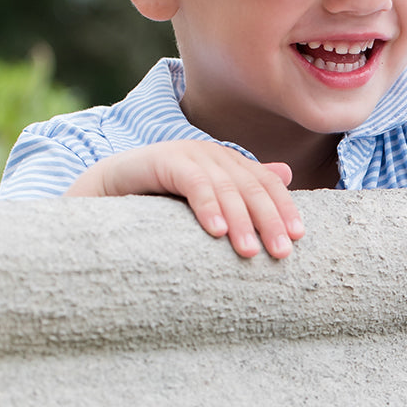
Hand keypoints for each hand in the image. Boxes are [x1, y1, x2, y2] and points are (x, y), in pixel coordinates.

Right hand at [64, 140, 303, 258]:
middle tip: (282, 252)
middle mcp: (213, 154)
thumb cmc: (160, 200)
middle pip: (251, 186)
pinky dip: (207, 206)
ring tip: (250, 250)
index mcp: (229, 163)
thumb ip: (242, 189)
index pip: (265, 183)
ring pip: (226, 187)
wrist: (107, 187)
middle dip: (269, 219)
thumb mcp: (206, 199)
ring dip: (241, 220)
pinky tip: (217, 231)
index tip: (299, 237)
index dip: (284, 208)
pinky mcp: (164, 159)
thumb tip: (287, 175)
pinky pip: (193, 183)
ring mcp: (190, 153)